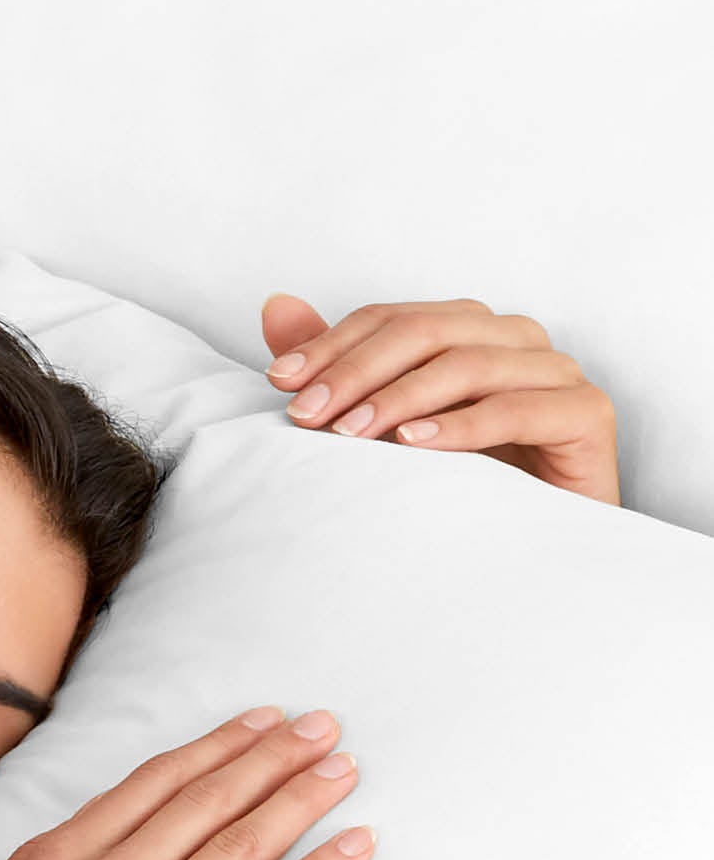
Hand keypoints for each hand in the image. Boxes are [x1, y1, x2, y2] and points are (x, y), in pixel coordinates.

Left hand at [260, 293, 618, 505]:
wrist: (523, 552)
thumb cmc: (453, 486)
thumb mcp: (383, 427)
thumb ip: (336, 369)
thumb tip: (274, 307)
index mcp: (470, 332)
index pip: (393, 318)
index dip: (334, 345)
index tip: (279, 383)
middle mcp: (516, 342)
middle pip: (429, 331)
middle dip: (357, 371)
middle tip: (305, 416)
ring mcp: (555, 374)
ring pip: (471, 363)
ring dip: (401, 398)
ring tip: (348, 436)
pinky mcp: (586, 415)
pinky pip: (520, 409)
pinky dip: (463, 426)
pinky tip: (413, 445)